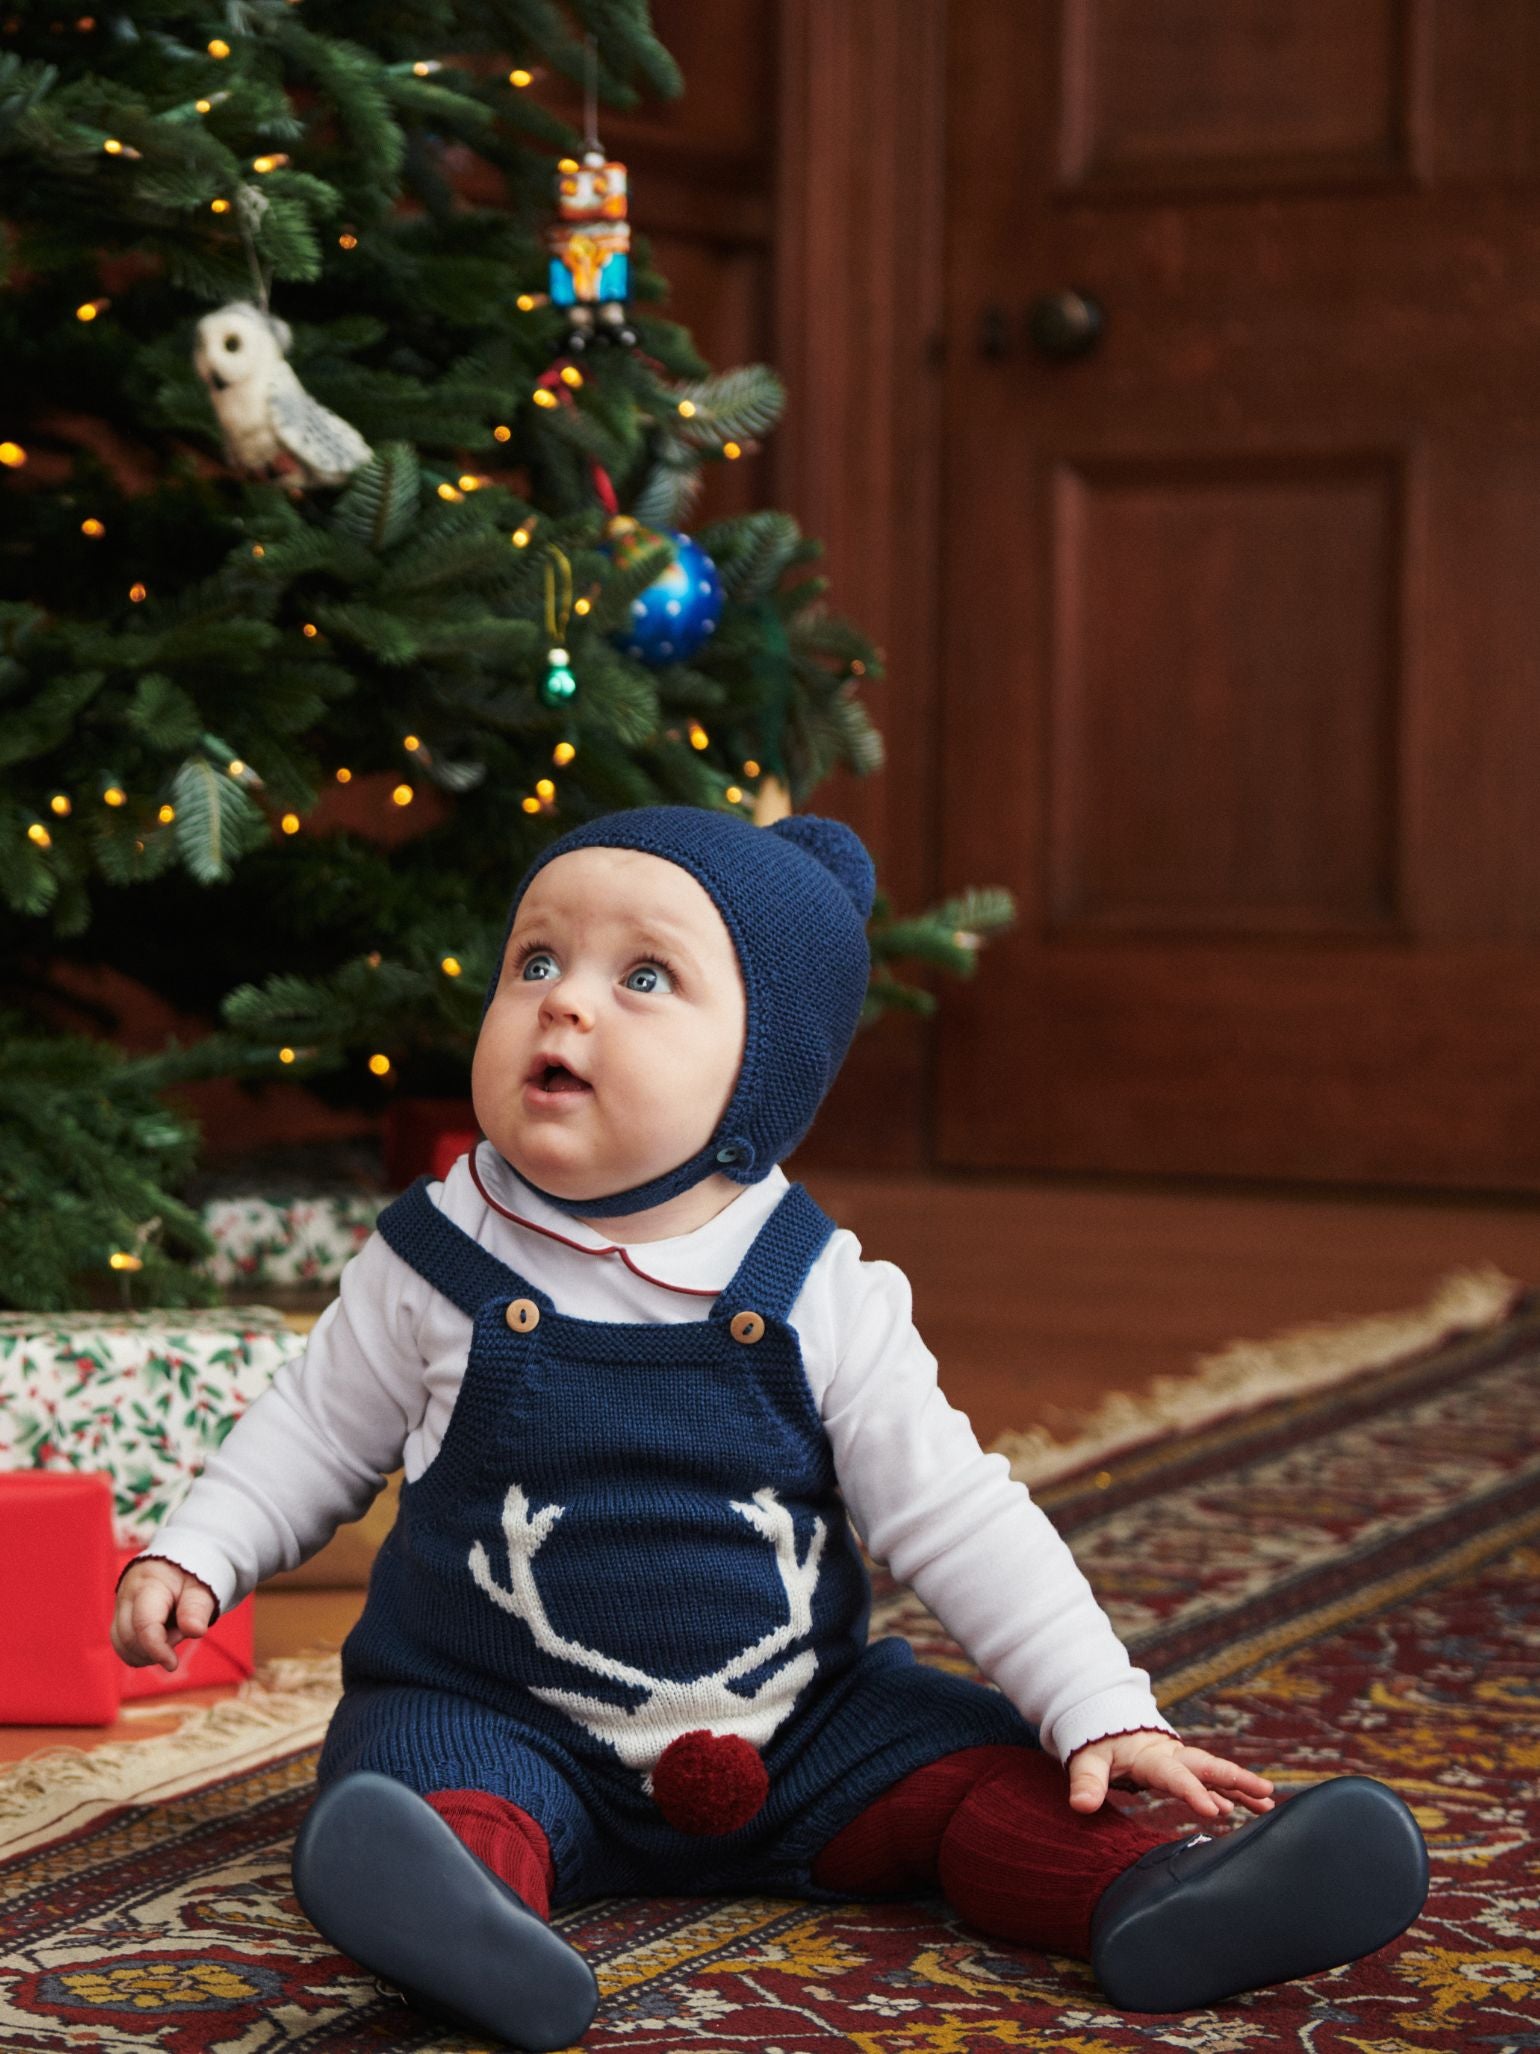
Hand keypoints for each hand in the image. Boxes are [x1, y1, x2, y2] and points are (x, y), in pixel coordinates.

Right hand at [111, 1559, 215, 1673]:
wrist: (175, 1564)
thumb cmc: (190, 1576)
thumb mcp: (201, 1588)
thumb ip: (197, 1609)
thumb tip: (195, 1631)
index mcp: (148, 1584)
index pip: (144, 1624)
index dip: (157, 1649)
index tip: (173, 1665)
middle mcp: (126, 1596)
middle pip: (129, 1638)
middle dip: (156, 1648)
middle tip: (180, 1633)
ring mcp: (119, 1607)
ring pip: (121, 1645)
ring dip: (146, 1653)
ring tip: (171, 1635)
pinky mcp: (119, 1618)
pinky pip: (122, 1645)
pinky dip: (139, 1652)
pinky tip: (159, 1643)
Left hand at [1067, 1730, 1274, 1823]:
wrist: (1107, 1725)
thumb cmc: (1098, 1745)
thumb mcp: (1086, 1760)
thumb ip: (1086, 1782)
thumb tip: (1081, 1806)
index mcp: (1150, 1756)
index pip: (1175, 1776)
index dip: (1193, 1792)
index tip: (1214, 1812)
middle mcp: (1172, 1757)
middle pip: (1207, 1766)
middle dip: (1236, 1778)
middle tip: (1266, 1793)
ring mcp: (1181, 1762)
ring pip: (1216, 1773)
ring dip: (1241, 1787)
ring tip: (1269, 1804)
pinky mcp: (1184, 1769)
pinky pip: (1212, 1780)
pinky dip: (1230, 1792)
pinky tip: (1246, 1809)